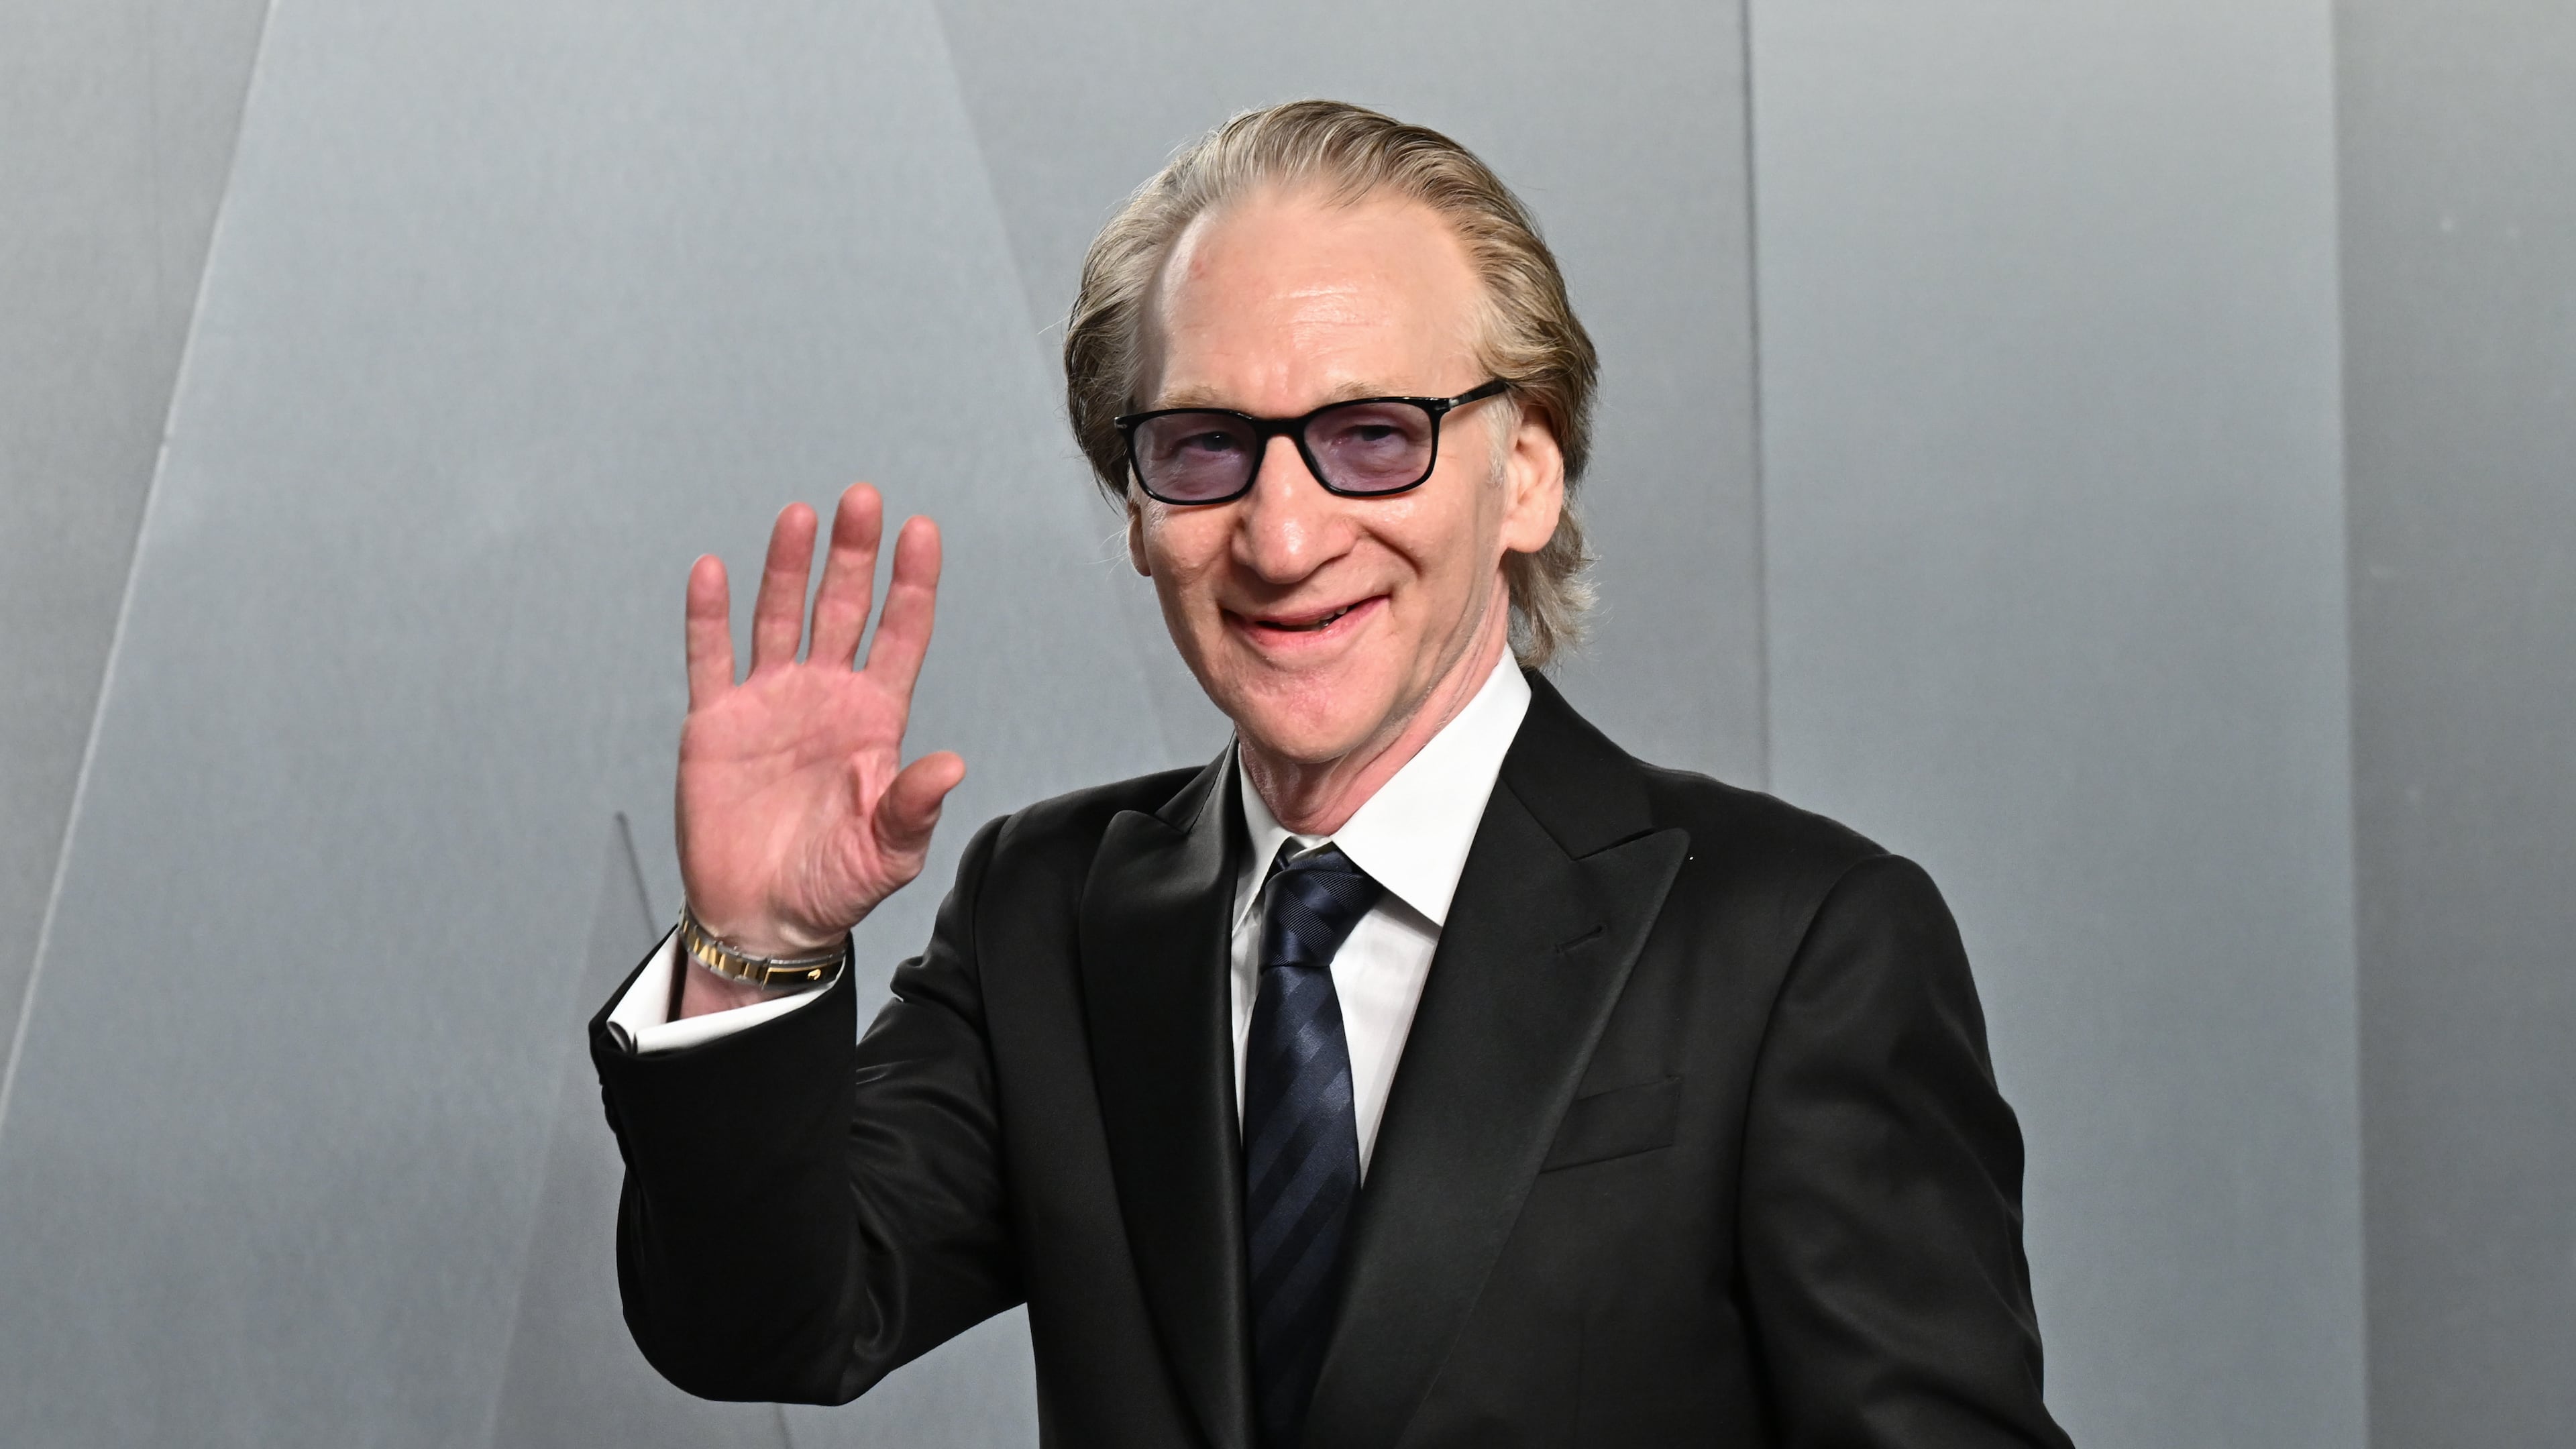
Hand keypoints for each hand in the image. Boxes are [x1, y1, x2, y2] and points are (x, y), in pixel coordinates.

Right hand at [673, 484, 964, 1012]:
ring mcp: (769, 704)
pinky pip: (710, 657)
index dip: (911, 585)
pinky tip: (713, 571)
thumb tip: (951, 765)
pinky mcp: (716, 723)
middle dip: (853, 555)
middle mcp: (825, 698)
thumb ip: (913, 806)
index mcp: (874, 721)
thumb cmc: (831, 887)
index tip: (921, 533)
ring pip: (779, 617)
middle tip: (862, 500)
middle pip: (842, 609)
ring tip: (799, 516)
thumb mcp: (886, 852)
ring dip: (788, 567)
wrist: (761, 918)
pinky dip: (709, 616)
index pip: (899, 637)